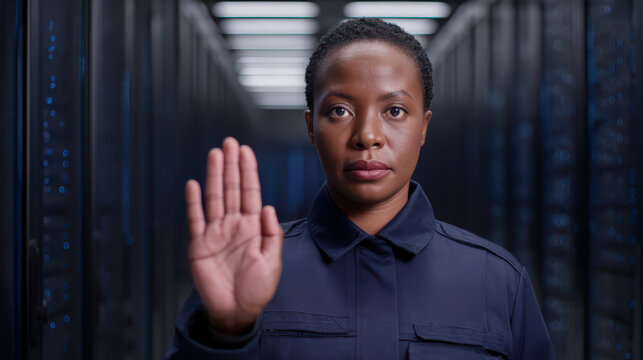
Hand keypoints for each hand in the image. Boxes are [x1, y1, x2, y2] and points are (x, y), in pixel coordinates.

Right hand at [185, 137, 282, 334]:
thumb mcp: (272, 262)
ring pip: (214, 198)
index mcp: (253, 227)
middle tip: (229, 143)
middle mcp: (234, 225)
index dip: (247, 171)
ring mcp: (216, 233)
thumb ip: (272, 234)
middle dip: (231, 166)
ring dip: (214, 176)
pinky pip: (196, 219)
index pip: (250, 193)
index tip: (245, 151)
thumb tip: (268, 208)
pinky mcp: (200, 245)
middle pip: (231, 189)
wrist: (236, 311)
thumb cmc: (257, 289)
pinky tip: (193, 185)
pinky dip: (193, 203)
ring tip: (215, 154)